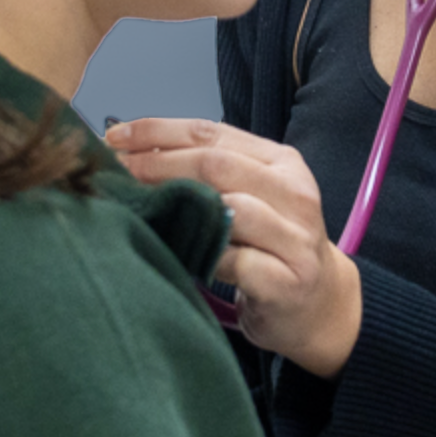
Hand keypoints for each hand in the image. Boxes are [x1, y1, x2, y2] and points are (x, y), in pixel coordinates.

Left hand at [105, 118, 361, 377]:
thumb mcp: (252, 198)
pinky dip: (202, 256)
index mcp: (282, 162)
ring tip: (138, 212)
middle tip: (115, 173)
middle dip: (157, 165)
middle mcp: (295, 193)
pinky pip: (235, 262)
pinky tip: (178, 256)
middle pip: (216, 165)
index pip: (213, 132)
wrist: (320, 306)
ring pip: (230, 209)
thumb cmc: (272, 247)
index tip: (115, 136)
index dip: (159, 130)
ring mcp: (296, 239)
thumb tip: (132, 156)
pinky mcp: (287, 282)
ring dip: (178, 208)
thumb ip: (209, 176)